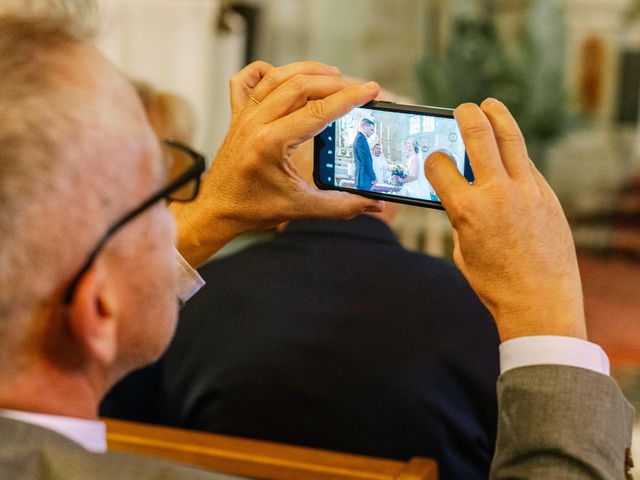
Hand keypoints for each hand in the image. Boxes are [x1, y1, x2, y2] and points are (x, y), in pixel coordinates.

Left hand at [171, 61, 381, 266]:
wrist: (216, 211)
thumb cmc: (252, 209)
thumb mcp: (301, 208)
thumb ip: (340, 205)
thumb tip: (373, 204)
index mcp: (271, 143)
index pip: (317, 111)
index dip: (348, 98)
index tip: (370, 90)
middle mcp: (255, 123)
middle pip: (299, 86)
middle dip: (333, 82)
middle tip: (356, 87)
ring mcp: (244, 116)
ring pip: (277, 77)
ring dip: (307, 70)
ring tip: (332, 74)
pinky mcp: (236, 116)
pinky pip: (246, 81)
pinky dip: (265, 71)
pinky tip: (282, 74)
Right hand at [425, 99, 585, 341]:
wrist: (539, 300)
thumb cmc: (494, 282)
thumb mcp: (463, 249)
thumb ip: (460, 217)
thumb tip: (462, 196)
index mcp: (466, 210)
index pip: (439, 166)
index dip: (432, 159)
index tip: (433, 159)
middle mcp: (496, 193)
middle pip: (478, 136)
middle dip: (466, 116)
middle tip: (461, 108)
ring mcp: (526, 191)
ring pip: (511, 139)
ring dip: (498, 116)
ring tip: (490, 105)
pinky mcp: (547, 195)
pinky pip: (527, 164)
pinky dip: (514, 154)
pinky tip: (508, 151)